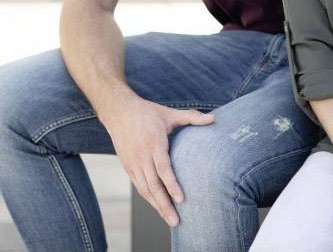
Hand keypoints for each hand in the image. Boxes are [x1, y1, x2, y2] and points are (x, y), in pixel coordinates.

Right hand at [102, 93, 214, 226]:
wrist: (118, 111)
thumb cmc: (147, 112)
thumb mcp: (169, 113)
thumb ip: (192, 117)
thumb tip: (214, 119)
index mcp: (153, 142)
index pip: (163, 168)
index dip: (171, 185)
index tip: (181, 199)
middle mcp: (141, 155)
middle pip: (153, 185)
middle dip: (165, 204)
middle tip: (176, 221)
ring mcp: (133, 162)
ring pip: (144, 189)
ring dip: (156, 206)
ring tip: (169, 219)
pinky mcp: (127, 166)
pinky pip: (138, 185)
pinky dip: (148, 198)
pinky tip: (158, 206)